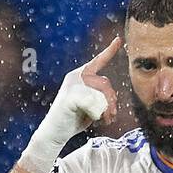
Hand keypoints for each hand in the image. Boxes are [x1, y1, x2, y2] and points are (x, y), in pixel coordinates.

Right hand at [19, 35, 121, 172]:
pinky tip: (92, 120)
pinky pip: (93, 104)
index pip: (97, 61)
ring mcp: (72, 86)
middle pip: (106, 83)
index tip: (118, 40)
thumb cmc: (73, 119)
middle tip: (110, 115)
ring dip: (105, 110)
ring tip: (103, 120)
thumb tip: (112, 97)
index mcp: (80, 76)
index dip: (109, 51)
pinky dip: (96, 114)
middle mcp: (76, 77)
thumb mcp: (90, 106)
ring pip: (101, 95)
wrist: (54, 132)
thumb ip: (99, 97)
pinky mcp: (70, 97)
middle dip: (111, 101)